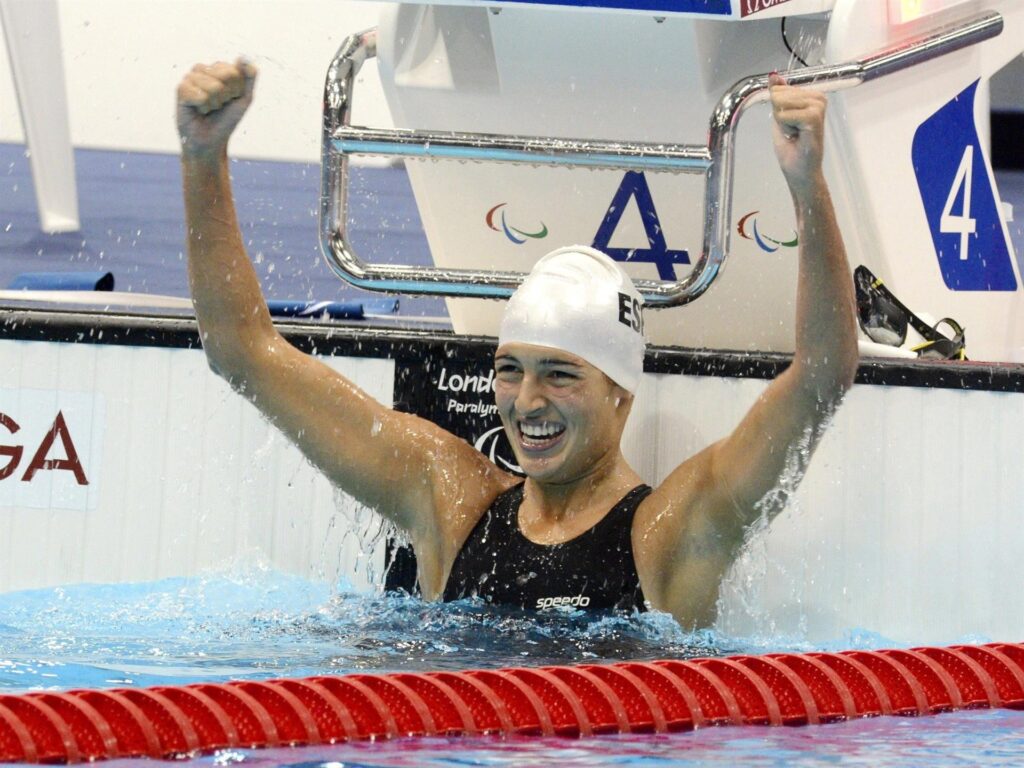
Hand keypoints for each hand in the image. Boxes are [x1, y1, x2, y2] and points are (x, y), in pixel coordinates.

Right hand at [176, 59, 256, 160]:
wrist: (210, 139)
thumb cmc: (227, 119)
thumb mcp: (244, 98)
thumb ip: (249, 77)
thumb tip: (243, 56)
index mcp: (219, 68)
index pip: (234, 71)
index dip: (236, 90)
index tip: (230, 99)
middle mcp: (203, 70)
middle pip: (225, 76)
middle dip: (226, 96)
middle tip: (219, 105)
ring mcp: (190, 78)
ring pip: (213, 87)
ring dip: (214, 104)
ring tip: (208, 108)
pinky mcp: (180, 89)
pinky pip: (199, 95)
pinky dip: (203, 108)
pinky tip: (198, 110)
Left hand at [768, 72, 826, 193]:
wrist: (799, 171)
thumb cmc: (791, 147)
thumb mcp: (780, 117)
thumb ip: (779, 95)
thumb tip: (774, 76)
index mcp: (812, 96)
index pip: (778, 90)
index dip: (777, 110)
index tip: (789, 124)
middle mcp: (818, 98)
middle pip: (778, 95)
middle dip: (779, 117)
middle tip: (792, 131)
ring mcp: (818, 107)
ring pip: (780, 104)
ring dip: (782, 124)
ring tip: (795, 134)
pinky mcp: (814, 117)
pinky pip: (784, 115)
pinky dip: (785, 129)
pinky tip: (797, 136)